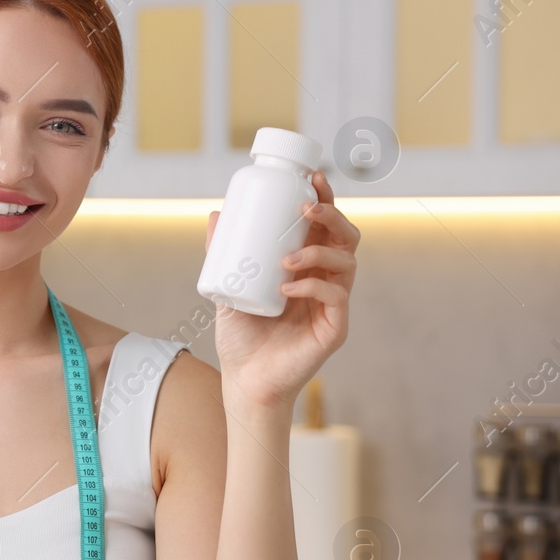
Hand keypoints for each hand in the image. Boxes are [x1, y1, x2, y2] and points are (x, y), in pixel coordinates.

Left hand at [205, 168, 359, 408]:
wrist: (244, 380)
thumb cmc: (241, 337)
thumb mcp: (227, 289)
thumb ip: (222, 256)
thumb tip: (214, 215)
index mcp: (307, 268)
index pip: (325, 228)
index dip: (325, 200)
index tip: (311, 179)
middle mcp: (326, 281)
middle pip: (346, 238)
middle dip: (331, 216)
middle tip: (305, 208)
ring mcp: (333, 305)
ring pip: (346, 263)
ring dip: (317, 251)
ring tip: (285, 258)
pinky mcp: (335, 328)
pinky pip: (335, 297)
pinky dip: (312, 286)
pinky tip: (287, 287)